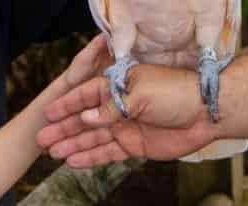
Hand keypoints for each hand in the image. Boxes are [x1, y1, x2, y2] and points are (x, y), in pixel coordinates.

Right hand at [37, 64, 216, 167]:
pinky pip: (107, 153)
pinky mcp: (133, 145)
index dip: (66, 106)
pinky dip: (90, 157)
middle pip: (84, 120)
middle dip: (62, 129)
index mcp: (116, 86)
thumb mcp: (140, 94)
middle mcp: (116, 107)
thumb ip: (112, 108)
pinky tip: (73, 161)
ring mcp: (124, 127)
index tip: (47, 114)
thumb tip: (86, 118)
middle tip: (42, 139)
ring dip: (72, 145)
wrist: (206, 112)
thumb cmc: (174, 92)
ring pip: (92, 139)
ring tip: (52, 153)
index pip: (84, 96)